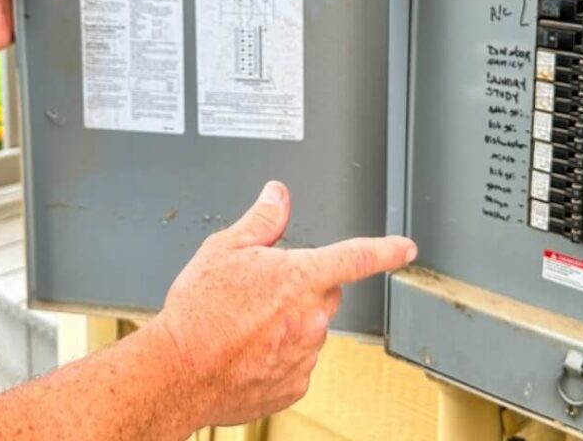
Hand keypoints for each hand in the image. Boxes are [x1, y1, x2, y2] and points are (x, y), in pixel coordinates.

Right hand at [152, 181, 416, 427]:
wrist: (177, 371)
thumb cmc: (198, 311)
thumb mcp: (225, 248)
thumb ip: (261, 220)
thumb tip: (277, 196)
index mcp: (300, 277)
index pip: (355, 256)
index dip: (385, 249)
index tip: (405, 248)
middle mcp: (310, 318)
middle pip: (325, 293)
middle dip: (303, 287)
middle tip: (262, 291)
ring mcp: (304, 356)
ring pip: (310, 329)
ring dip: (288, 323)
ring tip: (244, 324)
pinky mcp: (292, 386)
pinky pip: (295, 362)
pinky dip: (278, 355)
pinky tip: (246, 350)